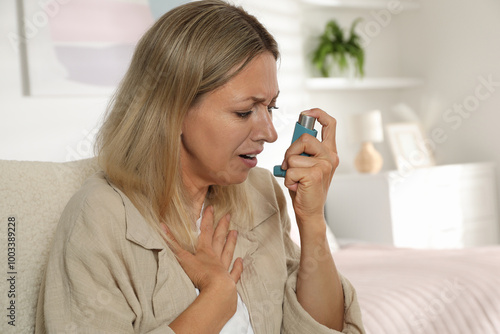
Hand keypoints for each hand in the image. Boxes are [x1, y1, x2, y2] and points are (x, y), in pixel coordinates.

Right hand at [160, 206, 242, 292]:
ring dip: (231, 242)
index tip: (211, 207)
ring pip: (228, 252)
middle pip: (219, 239)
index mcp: (205, 251)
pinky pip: (234, 272)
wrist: (216, 291)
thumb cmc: (199, 275)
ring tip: (235, 232)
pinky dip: (238, 267)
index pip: (206, 231)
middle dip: (222, 226)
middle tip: (228, 215)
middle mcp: (216, 257)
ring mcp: (224, 269)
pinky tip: (240, 261)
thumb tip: (161, 226)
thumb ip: (172, 243)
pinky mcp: (229, 281)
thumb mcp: (182, 258)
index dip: (207, 219)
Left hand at [281, 108, 338, 223]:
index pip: (330, 123)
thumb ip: (304, 150)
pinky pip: (291, 169)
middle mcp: (330, 156)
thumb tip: (296, 138)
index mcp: (329, 151)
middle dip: (290, 151)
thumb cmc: (304, 187)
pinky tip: (297, 186)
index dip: (318, 113)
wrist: (309, 211)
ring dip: (288, 169)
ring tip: (296, 179)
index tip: (306, 113)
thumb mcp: (306, 164)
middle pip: (305, 138)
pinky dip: (288, 179)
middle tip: (290, 165)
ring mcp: (325, 165)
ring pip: (294, 156)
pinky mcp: (316, 174)